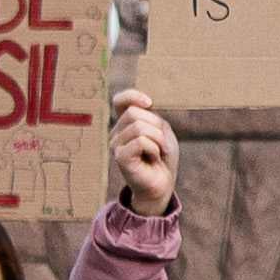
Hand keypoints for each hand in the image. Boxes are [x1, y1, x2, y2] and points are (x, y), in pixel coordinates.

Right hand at [110, 90, 178, 214]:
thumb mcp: (162, 131)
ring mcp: (116, 145)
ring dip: (158, 140)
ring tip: (159, 153)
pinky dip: (155, 149)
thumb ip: (152, 116)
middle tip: (161, 144)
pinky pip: (141, 142)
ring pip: (139, 127)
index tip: (149, 103)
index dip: (133, 96)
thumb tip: (145, 104)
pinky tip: (154, 159)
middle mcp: (116, 132)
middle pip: (134, 113)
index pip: (120, 100)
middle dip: (156, 127)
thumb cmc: (163, 157)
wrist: (162, 184)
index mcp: (125, 124)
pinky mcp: (120, 157)